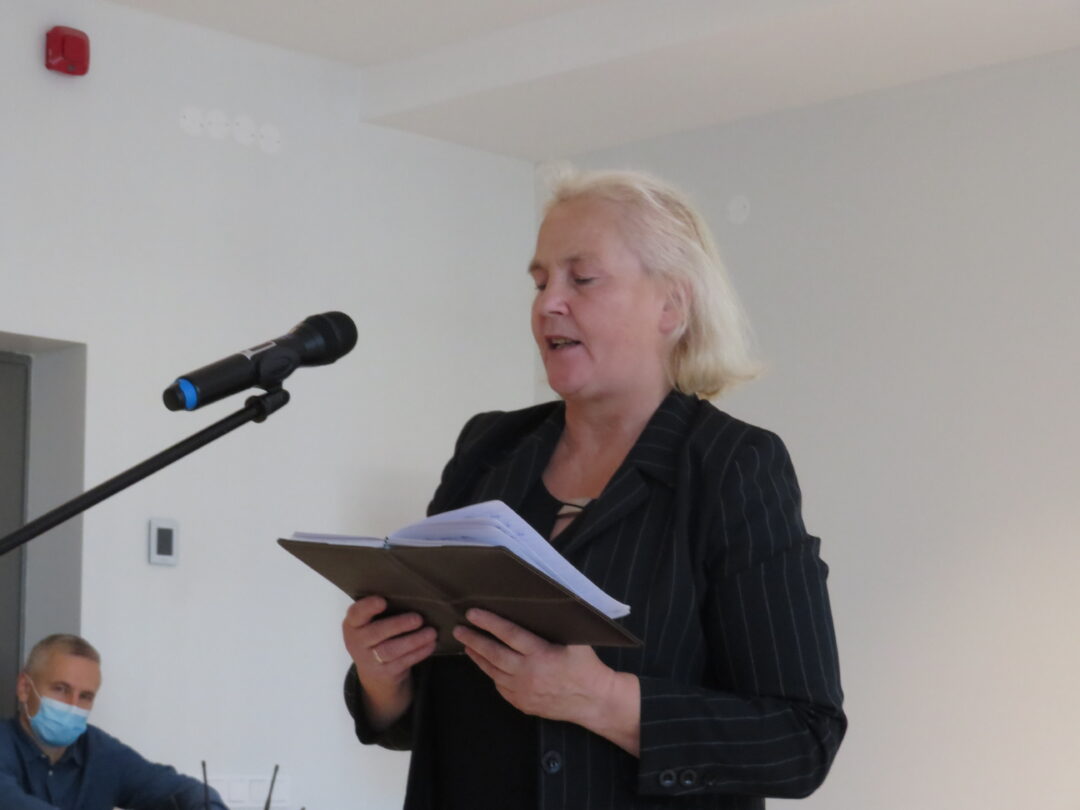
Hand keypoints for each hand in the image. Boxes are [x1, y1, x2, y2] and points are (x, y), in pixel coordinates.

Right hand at [342, 596, 436, 728]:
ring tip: (431, 633)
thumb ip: (382, 610)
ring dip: (413, 641)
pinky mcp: (384, 673)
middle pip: (376, 633)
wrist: (374, 671)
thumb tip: (412, 594)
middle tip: (418, 619)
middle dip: (398, 625)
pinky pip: (402, 662)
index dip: (368, 607)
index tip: (383, 601)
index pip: (356, 614)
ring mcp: (368, 660)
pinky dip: (418, 653)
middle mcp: (356, 642)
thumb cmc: (378, 635)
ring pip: (390, 650)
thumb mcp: (371, 622)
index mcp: (352, 624)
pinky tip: (430, 644)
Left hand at [453, 608, 639, 754]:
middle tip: (459, 629)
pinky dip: (491, 673)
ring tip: (467, 645)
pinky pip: (500, 687)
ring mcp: (523, 691)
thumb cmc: (586, 666)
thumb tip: (537, 604)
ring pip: (492, 672)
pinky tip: (487, 664)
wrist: (593, 701)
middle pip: (493, 654)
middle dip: (473, 640)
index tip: (472, 613)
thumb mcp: (575, 640)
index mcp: (541, 654)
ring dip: (478, 657)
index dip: (488, 622)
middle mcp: (528, 674)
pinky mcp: (522, 704)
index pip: (508, 634)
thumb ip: (556, 624)